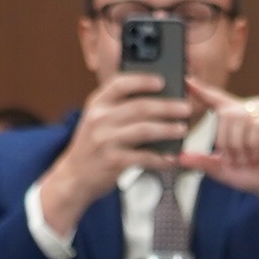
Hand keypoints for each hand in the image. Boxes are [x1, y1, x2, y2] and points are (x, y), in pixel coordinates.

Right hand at [35, 69, 201, 220]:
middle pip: (140, 107)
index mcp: (97, 104)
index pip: (120, 83)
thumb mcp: (96, 120)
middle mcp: (99, 119)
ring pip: (144, 130)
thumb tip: (155, 99)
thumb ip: (117, 107)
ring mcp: (105, 141)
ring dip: (167, 129)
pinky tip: (171, 157)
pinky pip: (143, 157)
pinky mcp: (113, 161)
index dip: (143, 80)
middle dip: (167, 107)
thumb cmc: (91, 147)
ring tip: (181, 129)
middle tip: (185, 108)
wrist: (73, 177)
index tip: (162, 81)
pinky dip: (160, 158)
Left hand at [182, 81, 258, 216]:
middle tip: (237, 158)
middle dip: (226, 141)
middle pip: (226, 112)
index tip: (187, 82)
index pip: (219, 99)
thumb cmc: (254, 175)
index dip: (202, 91)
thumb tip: (180, 158)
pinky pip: (257, 126)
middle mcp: (256, 107)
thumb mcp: (222, 168)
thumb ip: (203, 161)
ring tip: (250, 158)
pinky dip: (253, 146)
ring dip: (240, 146)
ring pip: (240, 118)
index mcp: (241, 114)